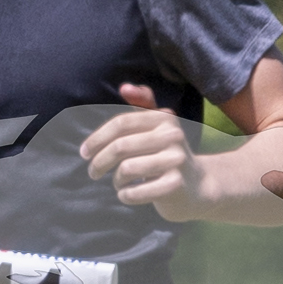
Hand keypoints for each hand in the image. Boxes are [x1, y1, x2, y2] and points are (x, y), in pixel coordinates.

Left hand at [78, 83, 206, 218]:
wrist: (198, 186)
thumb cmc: (167, 155)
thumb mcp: (158, 126)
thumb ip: (143, 105)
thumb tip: (124, 87)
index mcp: (164, 118)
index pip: (121, 124)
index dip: (97, 138)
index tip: (84, 153)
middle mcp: (172, 136)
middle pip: (120, 146)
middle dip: (99, 162)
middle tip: (93, 173)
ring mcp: (175, 160)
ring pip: (127, 169)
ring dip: (116, 181)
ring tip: (119, 183)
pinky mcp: (175, 185)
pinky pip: (137, 191)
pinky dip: (126, 195)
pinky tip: (126, 195)